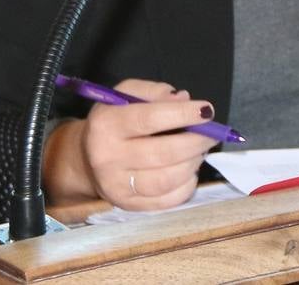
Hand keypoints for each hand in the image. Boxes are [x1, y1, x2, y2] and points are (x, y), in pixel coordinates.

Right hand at [49, 78, 216, 210]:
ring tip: (200, 151)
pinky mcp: (129, 205)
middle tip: (212, 134)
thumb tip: (184, 100)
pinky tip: (189, 171)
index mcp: (106, 125)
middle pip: (164, 153)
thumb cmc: (114, 121)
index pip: (149, 118)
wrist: (86, 159)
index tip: (206, 110)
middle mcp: (108, 158)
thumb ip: (154, 91)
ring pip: (168, 179)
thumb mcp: (126, 95)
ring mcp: (117, 186)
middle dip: (197, 141)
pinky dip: (187, 185)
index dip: (183, 114)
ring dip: (193, 163)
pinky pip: (168, 200)